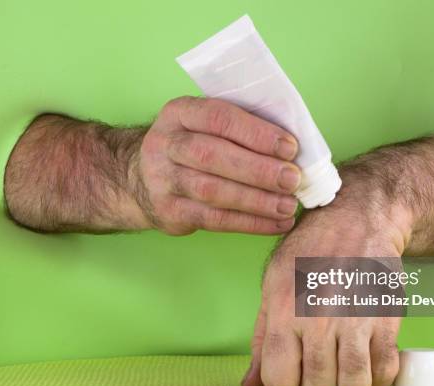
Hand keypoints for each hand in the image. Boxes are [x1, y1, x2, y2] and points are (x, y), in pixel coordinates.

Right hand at [133, 96, 301, 234]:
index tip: (290, 147)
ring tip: (288, 206)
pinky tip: (276, 224)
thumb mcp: (203, 125)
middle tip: (293, 179)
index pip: (218, 117)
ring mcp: (163, 180)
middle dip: (258, 169)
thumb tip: (293, 148)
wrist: (140, 178)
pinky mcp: (169, 212)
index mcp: (179, 113)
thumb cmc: (191, 146)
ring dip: (257, 200)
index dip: (256, 133)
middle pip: (212, 155)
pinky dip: (250, 223)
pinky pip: (214, 219)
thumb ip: (240, 128)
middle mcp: (165, 144)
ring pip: (213, 191)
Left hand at [241, 190, 408, 385]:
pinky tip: (368, 361)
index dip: (285, 384)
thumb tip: (251, 383)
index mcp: (283, 309)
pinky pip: (386, 370)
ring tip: (344, 367)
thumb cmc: (309, 250)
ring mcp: (355, 318)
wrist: (356, 218)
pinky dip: (379, 377)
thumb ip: (262, 337)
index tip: (293, 372)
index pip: (279, 378)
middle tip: (320, 369)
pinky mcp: (386, 317)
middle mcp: (318, 318)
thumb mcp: (274, 284)